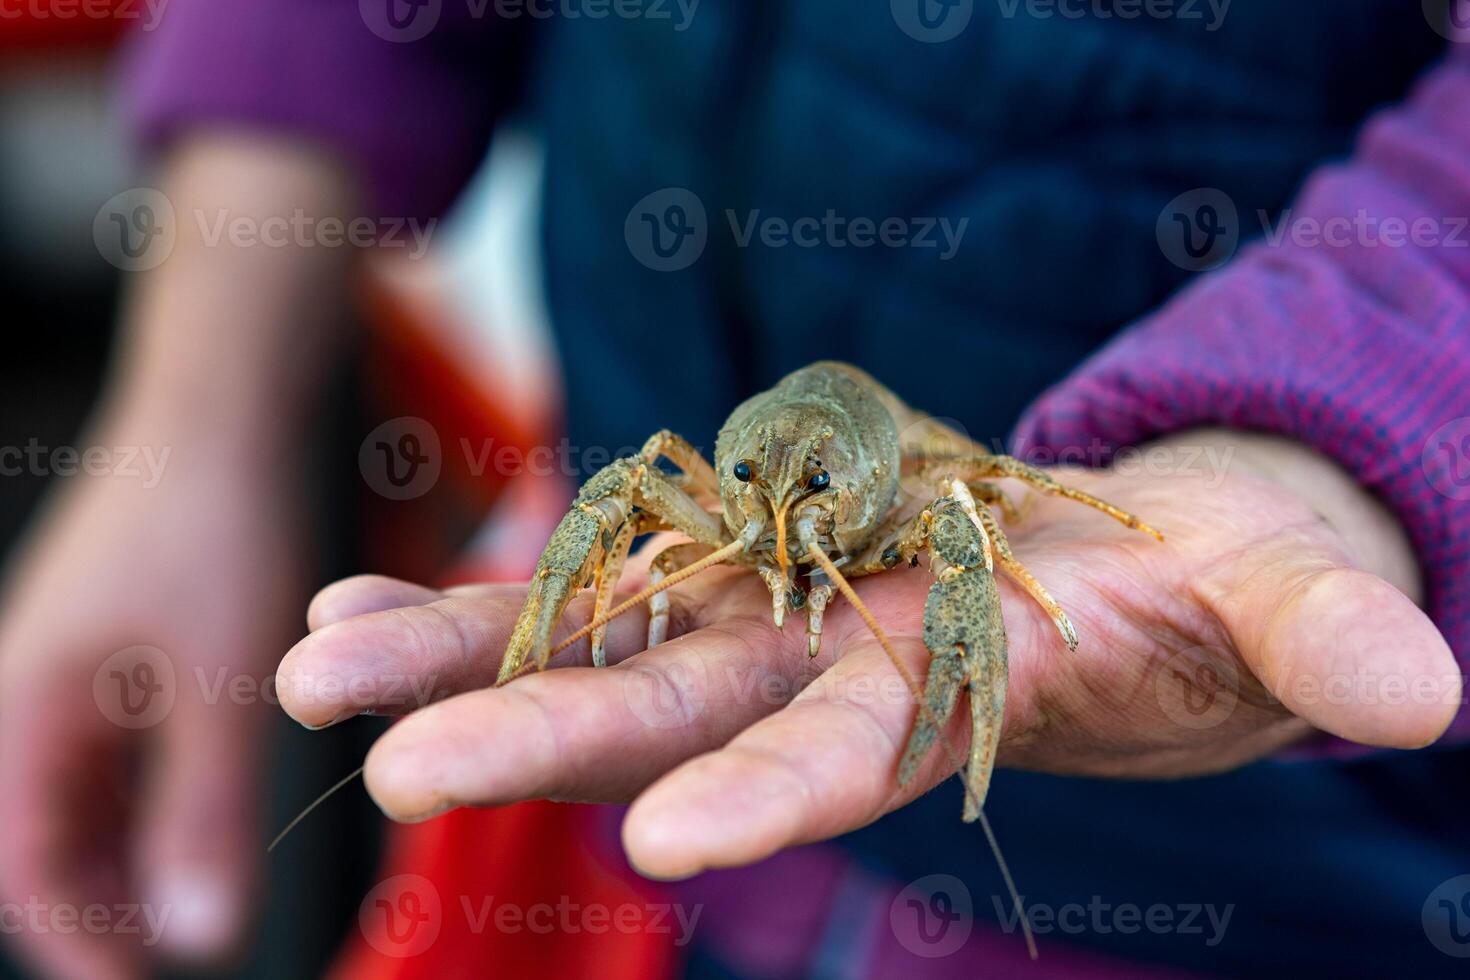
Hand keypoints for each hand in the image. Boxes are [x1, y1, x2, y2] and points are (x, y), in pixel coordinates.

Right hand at [0, 420, 307, 979]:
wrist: (222, 418)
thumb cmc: (219, 531)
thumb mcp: (223, 683)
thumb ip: (205, 812)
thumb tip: (204, 936)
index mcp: (24, 716)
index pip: (27, 874)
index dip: (87, 946)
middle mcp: (23, 702)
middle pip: (39, 847)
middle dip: (99, 913)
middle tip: (182, 952)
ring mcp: (59, 677)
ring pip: (71, 807)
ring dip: (121, 864)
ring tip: (191, 904)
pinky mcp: (102, 655)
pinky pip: (102, 758)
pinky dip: (141, 806)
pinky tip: (196, 822)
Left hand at [278, 431, 1458, 880]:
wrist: (1141, 553)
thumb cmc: (1225, 585)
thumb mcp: (1288, 598)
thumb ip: (1327, 638)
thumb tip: (1426, 690)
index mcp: (954, 691)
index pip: (849, 757)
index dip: (775, 798)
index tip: (671, 851)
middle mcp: (831, 664)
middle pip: (670, 708)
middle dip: (537, 737)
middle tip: (382, 762)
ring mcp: (773, 605)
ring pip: (599, 636)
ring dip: (459, 651)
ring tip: (311, 664)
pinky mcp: (744, 550)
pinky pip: (597, 567)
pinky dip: (490, 578)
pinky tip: (364, 583)